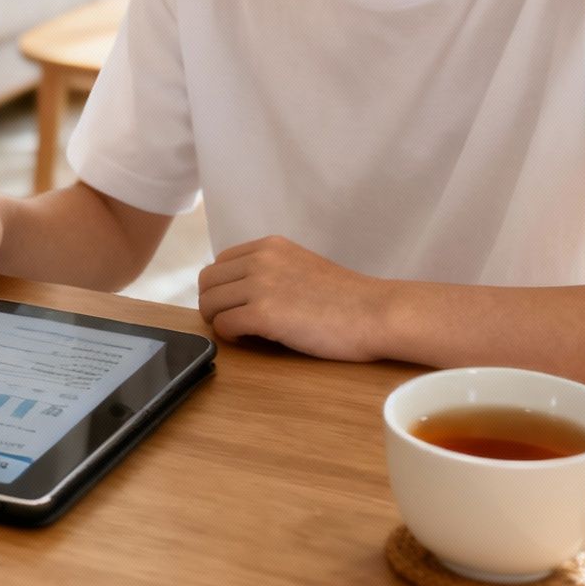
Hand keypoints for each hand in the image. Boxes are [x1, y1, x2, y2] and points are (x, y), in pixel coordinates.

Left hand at [196, 235, 391, 360]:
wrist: (376, 313)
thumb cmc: (347, 298)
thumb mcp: (301, 266)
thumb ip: (271, 270)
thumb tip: (238, 289)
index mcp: (270, 246)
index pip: (220, 263)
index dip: (222, 288)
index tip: (236, 305)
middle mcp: (261, 259)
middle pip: (207, 283)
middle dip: (214, 305)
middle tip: (234, 323)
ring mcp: (260, 285)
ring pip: (210, 305)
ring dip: (220, 322)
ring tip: (245, 332)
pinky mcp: (263, 314)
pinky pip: (224, 326)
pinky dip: (231, 337)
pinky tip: (252, 339)